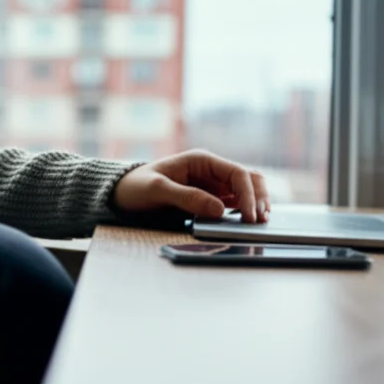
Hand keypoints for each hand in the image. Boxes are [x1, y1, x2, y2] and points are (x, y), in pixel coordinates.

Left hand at [113, 150, 270, 223]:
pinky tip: (248, 223)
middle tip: (261, 221)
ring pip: (246, 191)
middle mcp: (211, 171)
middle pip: (248, 179)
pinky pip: (236, 203)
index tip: (250, 215)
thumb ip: (187, 197)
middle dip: (259, 197)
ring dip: (257, 204)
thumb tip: (220, 210)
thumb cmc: (136, 187)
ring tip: (261, 222)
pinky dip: (246, 211)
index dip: (248, 194)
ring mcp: (212, 185)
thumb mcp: (157, 190)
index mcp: (201, 160)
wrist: (122, 194)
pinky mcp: (210, 200)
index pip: (236, 173)